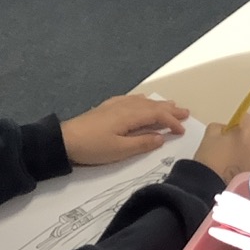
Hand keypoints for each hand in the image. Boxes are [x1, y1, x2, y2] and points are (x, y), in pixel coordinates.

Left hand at [59, 95, 188, 165]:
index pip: (157, 116)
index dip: (172, 122)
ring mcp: (115, 105)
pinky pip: (130, 99)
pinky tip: (142, 100)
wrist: (64, 140)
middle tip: (185, 112)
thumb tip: (161, 137)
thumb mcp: (120, 150)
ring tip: (170, 105)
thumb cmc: (93, 147)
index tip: (182, 130)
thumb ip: (142, 142)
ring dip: (158, 104)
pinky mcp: (106, 107)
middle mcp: (125, 106)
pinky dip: (142, 100)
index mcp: (131, 116)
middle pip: (152, 106)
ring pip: (142, 101)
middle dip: (170, 109)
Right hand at [193, 116, 249, 184]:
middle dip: (240, 140)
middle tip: (226, 149)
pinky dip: (246, 165)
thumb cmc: (211, 158)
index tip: (230, 130)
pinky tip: (234, 172)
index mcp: (246, 134)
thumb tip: (227, 130)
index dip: (238, 122)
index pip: (247, 118)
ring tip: (230, 163)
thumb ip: (220, 127)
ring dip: (245, 153)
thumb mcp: (210, 135)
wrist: (212, 186)